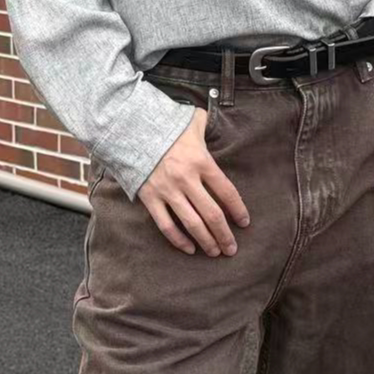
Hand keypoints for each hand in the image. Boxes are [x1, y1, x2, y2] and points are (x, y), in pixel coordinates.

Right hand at [138, 107, 250, 254]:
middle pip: (212, 214)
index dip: (238, 210)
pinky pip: (166, 225)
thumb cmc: (166, 125)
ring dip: (206, 241)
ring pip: (192, 224)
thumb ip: (208, 127)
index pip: (227, 192)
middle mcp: (186, 179)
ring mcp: (167, 191)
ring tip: (215, 252)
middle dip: (225, 234)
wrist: (129, 128)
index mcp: (201, 161)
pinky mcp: (150, 199)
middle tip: (232, 248)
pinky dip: (179, 240)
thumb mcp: (193, 122)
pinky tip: (190, 249)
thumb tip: (219, 125)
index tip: (244, 222)